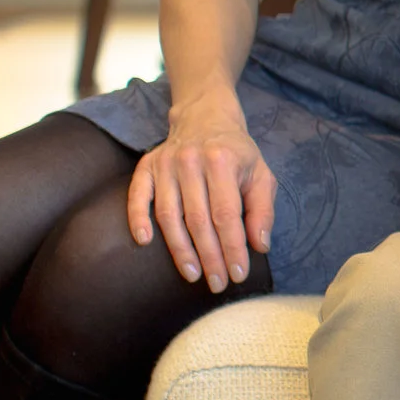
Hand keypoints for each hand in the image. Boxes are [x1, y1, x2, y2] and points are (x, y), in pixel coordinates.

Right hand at [128, 88, 275, 291]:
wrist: (205, 116)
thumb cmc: (237, 153)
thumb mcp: (260, 174)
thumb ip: (262, 210)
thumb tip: (259, 246)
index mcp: (223, 161)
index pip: (227, 214)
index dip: (232, 247)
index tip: (238, 273)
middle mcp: (192, 162)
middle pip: (198, 219)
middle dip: (209, 256)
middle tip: (217, 283)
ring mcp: (165, 164)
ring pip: (169, 215)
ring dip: (180, 249)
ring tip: (192, 274)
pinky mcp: (146, 166)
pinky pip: (137, 196)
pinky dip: (137, 219)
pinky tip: (144, 242)